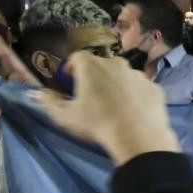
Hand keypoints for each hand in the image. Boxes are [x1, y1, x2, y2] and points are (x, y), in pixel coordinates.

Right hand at [33, 53, 180, 165]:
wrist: (137, 135)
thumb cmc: (96, 123)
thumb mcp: (65, 116)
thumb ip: (48, 102)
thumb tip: (37, 93)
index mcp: (92, 65)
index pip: (77, 57)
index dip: (72, 67)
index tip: (70, 81)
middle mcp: (116, 63)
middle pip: (102, 64)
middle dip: (95, 76)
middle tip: (92, 96)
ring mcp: (138, 74)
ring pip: (123, 75)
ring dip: (117, 84)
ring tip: (114, 105)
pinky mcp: (155, 88)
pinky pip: (141, 88)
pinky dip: (136, 96)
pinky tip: (133, 112)